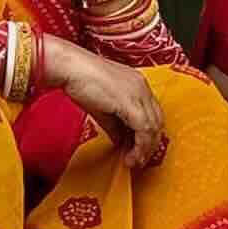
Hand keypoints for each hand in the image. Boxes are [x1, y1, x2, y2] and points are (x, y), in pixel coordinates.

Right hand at [44, 37, 163, 168]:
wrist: (70, 68)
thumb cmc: (81, 81)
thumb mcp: (103, 108)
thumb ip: (115, 126)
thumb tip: (121, 142)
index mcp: (138, 85)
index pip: (153, 114)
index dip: (149, 136)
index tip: (139, 150)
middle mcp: (143, 87)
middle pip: (157, 121)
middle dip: (150, 145)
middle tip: (139, 159)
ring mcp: (139, 92)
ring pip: (153, 127)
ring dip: (145, 148)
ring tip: (134, 160)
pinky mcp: (131, 101)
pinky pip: (143, 128)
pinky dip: (140, 145)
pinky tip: (130, 155)